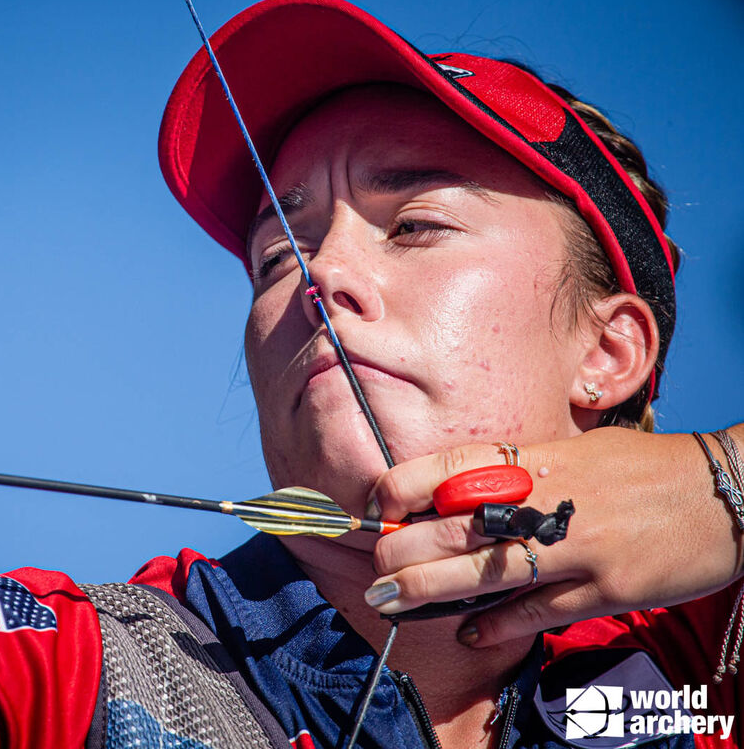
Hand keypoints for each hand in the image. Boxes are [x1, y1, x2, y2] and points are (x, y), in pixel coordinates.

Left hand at [362, 425, 743, 646]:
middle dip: (403, 548)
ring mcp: (579, 546)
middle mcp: (551, 497)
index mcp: (539, 456)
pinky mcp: (607, 587)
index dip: (403, 486)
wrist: (726, 491)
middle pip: (457, 525)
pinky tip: (467, 633)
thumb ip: (517, 470)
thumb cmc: (640, 469)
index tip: (375, 505)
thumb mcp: (574, 449)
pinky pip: (539, 610)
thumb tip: (452, 495)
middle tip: (374, 567)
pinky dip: (497, 624)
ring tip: (389, 600)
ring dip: (429, 589)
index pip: (452, 466)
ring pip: (487, 570)